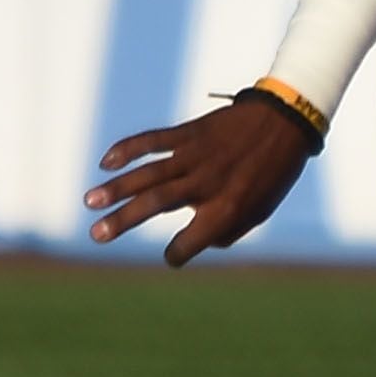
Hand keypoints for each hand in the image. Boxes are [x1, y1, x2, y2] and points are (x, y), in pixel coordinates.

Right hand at [86, 96, 316, 264]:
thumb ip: (227, 231)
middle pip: (156, 204)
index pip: (189, 242)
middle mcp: (206, 183)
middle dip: (123, 220)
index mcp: (227, 208)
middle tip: (96, 235)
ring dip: (116, 188)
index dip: (178, 254)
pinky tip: (106, 162)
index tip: (172, 255)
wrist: (285, 120)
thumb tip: (198, 241)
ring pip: (148, 174)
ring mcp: (195, 156)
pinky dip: (128, 149)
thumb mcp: (260, 210)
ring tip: (90, 201)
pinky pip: (153, 141)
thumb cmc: (274, 172)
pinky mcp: (190, 133)